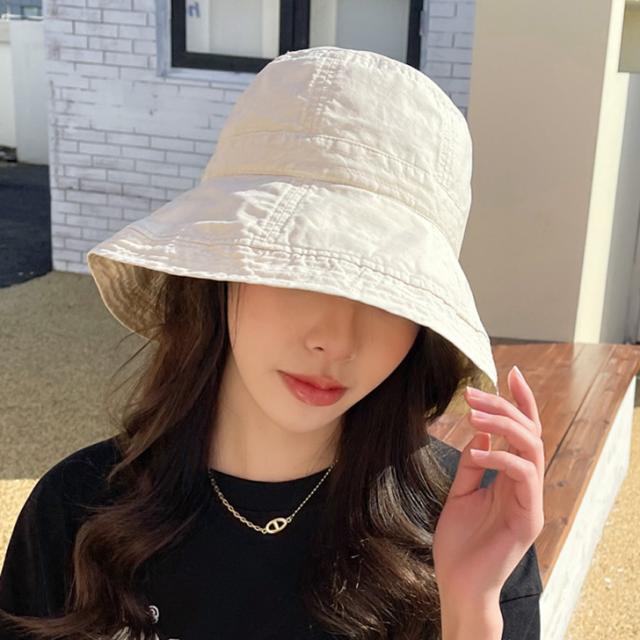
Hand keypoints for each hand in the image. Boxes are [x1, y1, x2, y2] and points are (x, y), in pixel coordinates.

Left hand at [432, 365, 544, 600]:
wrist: (458, 583)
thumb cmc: (459, 542)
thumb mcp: (461, 491)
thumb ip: (473, 463)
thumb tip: (480, 432)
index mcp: (511, 478)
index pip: (523, 432)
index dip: (520, 401)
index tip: (510, 373)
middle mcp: (525, 486)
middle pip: (530, 432)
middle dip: (505, 406)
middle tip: (474, 394)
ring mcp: (530, 501)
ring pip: (532, 447)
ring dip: (504, 424)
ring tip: (475, 413)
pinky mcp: (528, 517)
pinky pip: (525, 475)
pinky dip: (502, 456)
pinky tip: (479, 450)